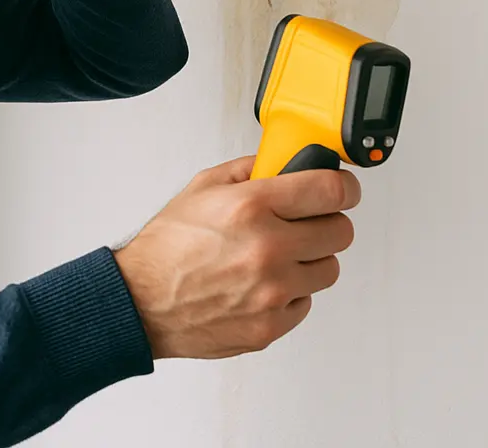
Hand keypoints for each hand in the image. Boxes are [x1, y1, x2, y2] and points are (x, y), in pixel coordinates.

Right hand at [113, 157, 359, 359]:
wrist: (143, 302)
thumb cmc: (168, 246)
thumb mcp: (202, 187)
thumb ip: (249, 170)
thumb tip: (286, 162)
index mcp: (251, 207)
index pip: (330, 191)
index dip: (345, 186)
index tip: (344, 188)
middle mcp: (267, 249)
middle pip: (340, 231)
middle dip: (327, 220)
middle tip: (307, 220)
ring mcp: (273, 292)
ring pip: (329, 268)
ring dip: (311, 258)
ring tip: (279, 253)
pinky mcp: (272, 325)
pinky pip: (307, 301)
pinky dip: (292, 290)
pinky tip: (263, 280)